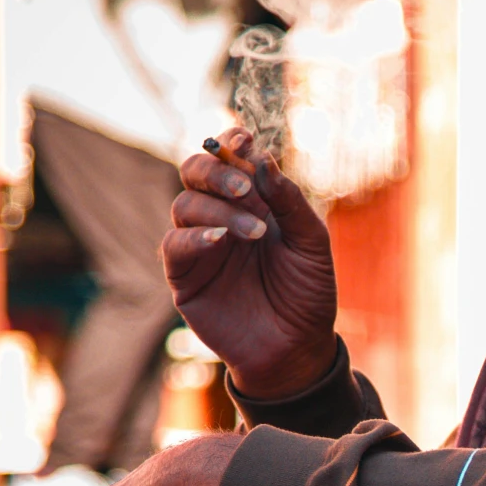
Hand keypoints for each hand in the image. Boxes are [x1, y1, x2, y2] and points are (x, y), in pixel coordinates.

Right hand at [163, 128, 337, 398]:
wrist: (296, 348)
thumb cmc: (307, 294)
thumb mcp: (311, 243)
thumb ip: (289, 201)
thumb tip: (265, 159)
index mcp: (251, 202)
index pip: (230, 159)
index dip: (232, 143)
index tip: (246, 137)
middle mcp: (220, 217)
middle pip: (195, 172)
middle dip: (216, 168)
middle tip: (244, 186)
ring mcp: (200, 245)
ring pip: (186, 205)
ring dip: (218, 209)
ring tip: (254, 232)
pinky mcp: (185, 276)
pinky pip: (175, 244)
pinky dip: (195, 237)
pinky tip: (221, 241)